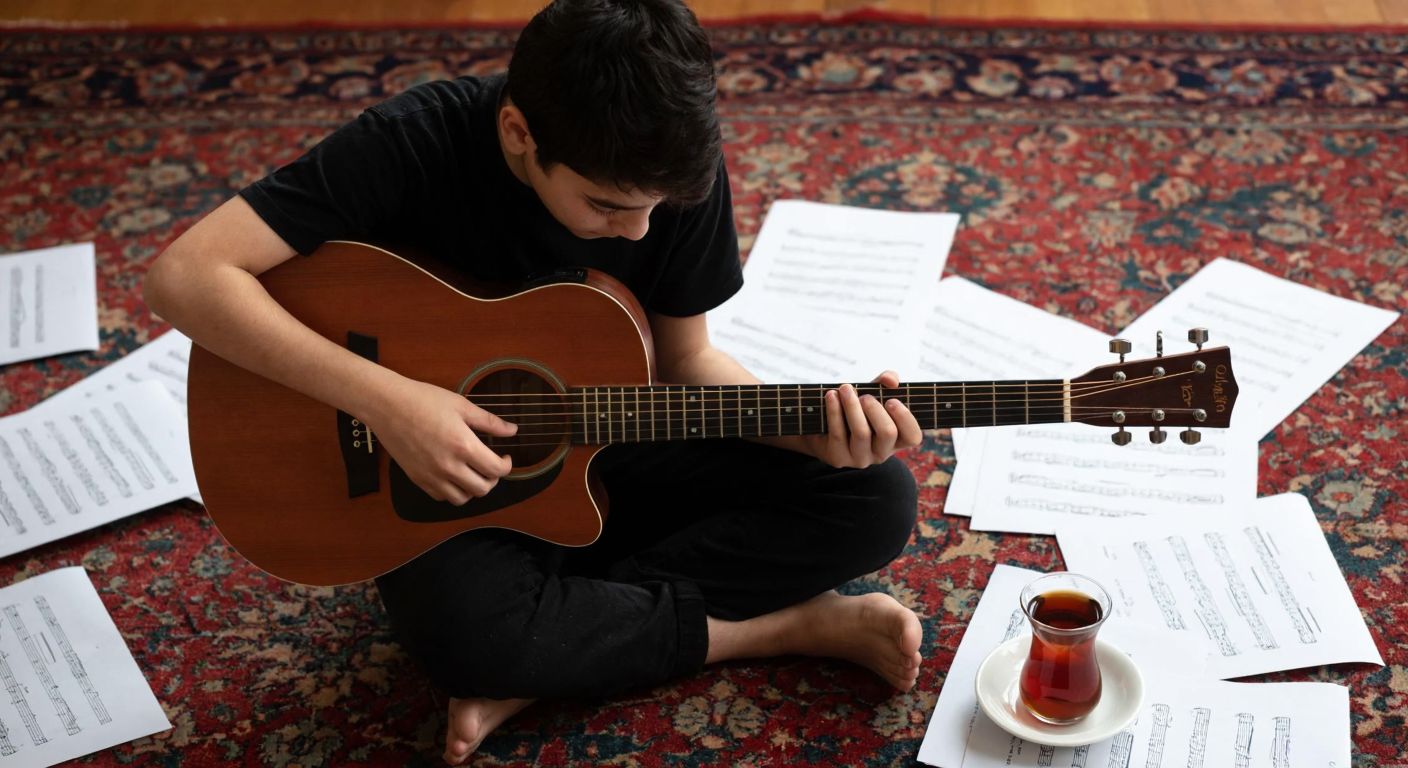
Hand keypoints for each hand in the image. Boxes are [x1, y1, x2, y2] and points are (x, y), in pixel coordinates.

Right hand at [364, 377, 517, 504]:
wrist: (387, 405)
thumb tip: (512, 430)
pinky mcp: (417, 479)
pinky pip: (441, 497)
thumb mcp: (462, 406)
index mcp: (463, 446)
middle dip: (492, 479)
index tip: (504, 457)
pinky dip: (452, 491)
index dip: (506, 466)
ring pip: (462, 499)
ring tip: (473, 473)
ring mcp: (431, 476)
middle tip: (490, 466)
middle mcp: (448, 466)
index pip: (496, 470)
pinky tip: (453, 475)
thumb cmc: (423, 400)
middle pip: (482, 489)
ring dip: (472, 488)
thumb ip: (489, 422)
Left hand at [803, 370, 922, 468]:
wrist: (822, 426)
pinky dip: (834, 411)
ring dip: (853, 406)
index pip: (913, 437)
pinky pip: (838, 433)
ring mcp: (860, 458)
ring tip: (845, 389)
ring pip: (862, 433)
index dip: (905, 418)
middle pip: (888, 433)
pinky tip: (831, 395)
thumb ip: (885, 382)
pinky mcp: (838, 458)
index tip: (891, 400)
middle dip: (875, 409)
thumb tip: (891, 379)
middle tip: (865, 396)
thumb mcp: (873, 393)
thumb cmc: (855, 408)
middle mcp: (881, 453)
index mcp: (896, 440)